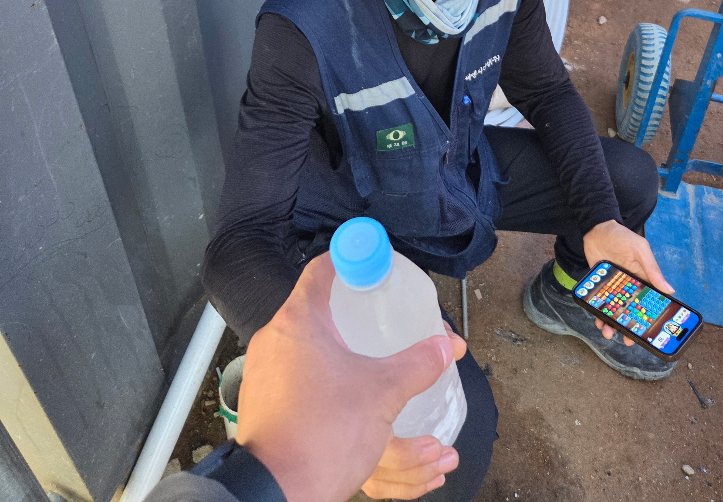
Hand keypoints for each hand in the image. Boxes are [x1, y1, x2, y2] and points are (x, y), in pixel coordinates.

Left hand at [236, 253, 458, 501]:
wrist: (276, 493)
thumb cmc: (322, 434)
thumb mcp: (382, 394)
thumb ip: (417, 364)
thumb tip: (446, 346)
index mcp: (298, 320)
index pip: (322, 268)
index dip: (351, 258)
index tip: (373, 261)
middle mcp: (274, 338)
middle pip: (314, 304)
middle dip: (349, 308)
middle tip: (378, 312)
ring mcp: (263, 370)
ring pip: (303, 341)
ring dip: (334, 343)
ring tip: (365, 354)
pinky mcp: (261, 399)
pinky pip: (293, 370)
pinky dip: (319, 371)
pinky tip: (342, 389)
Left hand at [582, 220, 674, 342]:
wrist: (597, 228)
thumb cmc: (622, 236)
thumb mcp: (640, 249)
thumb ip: (652, 269)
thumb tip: (669, 290)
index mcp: (643, 280)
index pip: (650, 303)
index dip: (651, 318)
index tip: (652, 333)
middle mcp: (630, 287)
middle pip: (632, 312)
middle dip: (630, 327)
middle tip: (628, 340)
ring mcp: (614, 287)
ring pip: (615, 311)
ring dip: (613, 324)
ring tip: (608, 332)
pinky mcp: (600, 286)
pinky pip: (601, 303)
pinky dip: (599, 313)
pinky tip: (597, 320)